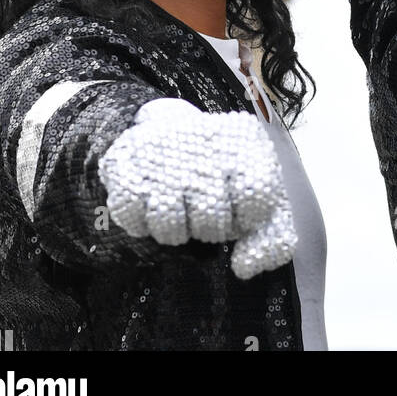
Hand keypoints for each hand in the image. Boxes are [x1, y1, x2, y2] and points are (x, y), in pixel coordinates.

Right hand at [100, 99, 296, 275]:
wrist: (173, 128)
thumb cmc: (225, 175)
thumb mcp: (260, 198)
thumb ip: (271, 238)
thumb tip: (244, 267)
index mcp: (245, 146)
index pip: (257, 197)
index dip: (246, 218)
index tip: (238, 212)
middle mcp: (203, 145)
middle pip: (211, 220)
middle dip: (210, 227)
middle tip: (204, 207)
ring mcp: (162, 154)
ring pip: (169, 224)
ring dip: (175, 229)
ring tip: (180, 207)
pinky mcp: (125, 164)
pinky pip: (132, 218)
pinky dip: (141, 224)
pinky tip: (152, 204)